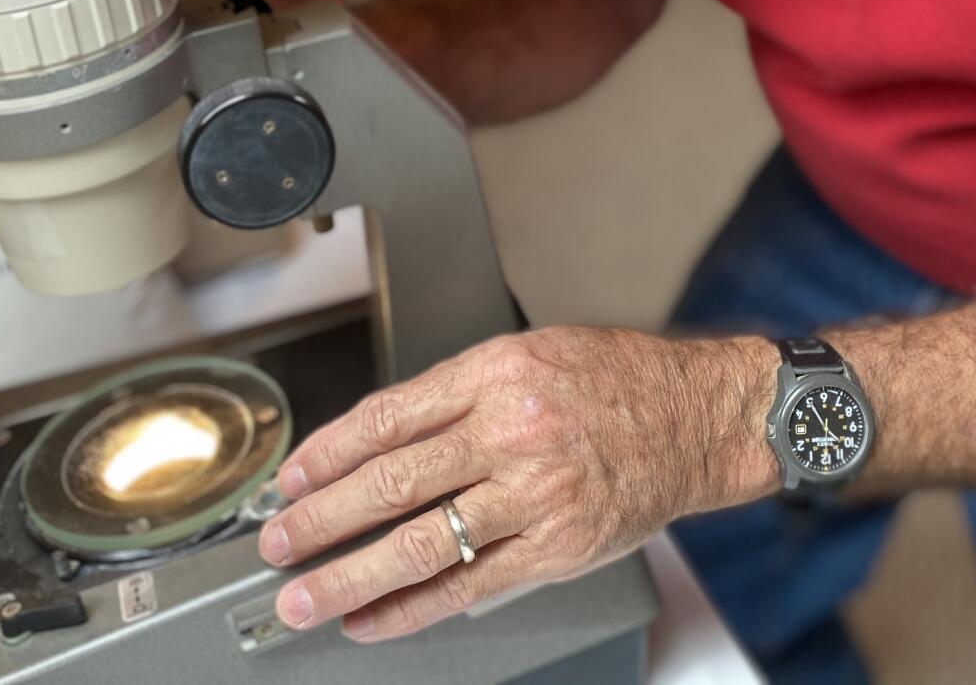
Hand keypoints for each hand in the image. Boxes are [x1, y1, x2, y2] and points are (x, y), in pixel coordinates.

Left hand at [254, 327, 778, 641]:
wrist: (697, 417)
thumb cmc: (616, 381)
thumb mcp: (529, 356)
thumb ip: (456, 395)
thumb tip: (376, 442)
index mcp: (497, 374)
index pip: (388, 418)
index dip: (327, 453)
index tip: (291, 479)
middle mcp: (512, 432)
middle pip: (391, 483)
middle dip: (321, 520)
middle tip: (277, 544)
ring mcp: (535, 494)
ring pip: (422, 543)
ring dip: (351, 576)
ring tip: (306, 597)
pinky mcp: (557, 546)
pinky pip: (471, 584)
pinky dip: (414, 608)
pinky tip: (374, 619)